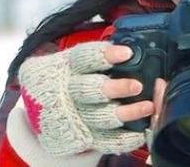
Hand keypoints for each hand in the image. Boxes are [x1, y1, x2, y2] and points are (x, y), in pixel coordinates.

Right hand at [18, 41, 156, 155]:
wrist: (41, 107)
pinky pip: (105, 141)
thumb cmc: (64, 78)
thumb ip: (93, 55)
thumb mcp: (68, 60)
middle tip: (137, 85)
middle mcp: (70, 92)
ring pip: (101, 116)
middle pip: (90, 90)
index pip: (84, 58)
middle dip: (116, 88)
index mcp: (67, 68)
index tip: (127, 53)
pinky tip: (140, 132)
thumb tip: (129, 47)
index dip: (105, 55)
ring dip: (127, 113)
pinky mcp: (83, 136)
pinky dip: (124, 139)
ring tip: (148, 106)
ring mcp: (77, 116)